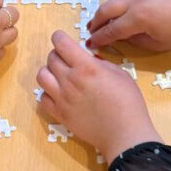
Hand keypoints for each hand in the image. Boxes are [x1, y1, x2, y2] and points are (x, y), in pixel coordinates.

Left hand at [36, 31, 160, 159]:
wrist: (125, 134)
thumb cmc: (128, 103)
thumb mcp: (119, 73)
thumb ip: (100, 63)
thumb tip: (89, 59)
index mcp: (86, 67)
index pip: (61, 43)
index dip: (59, 37)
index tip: (61, 38)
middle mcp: (70, 80)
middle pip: (51, 58)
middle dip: (57, 54)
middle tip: (66, 58)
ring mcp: (63, 98)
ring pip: (41, 76)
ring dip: (49, 71)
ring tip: (59, 75)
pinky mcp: (60, 114)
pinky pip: (43, 98)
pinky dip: (48, 93)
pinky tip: (58, 94)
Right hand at [87, 0, 170, 50]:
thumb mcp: (162, 43)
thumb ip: (137, 41)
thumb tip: (123, 37)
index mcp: (139, 17)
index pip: (112, 29)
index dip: (100, 38)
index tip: (91, 44)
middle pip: (106, 8)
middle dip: (96, 21)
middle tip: (92, 30)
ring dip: (107, 8)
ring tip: (106, 18)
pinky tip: (127, 7)